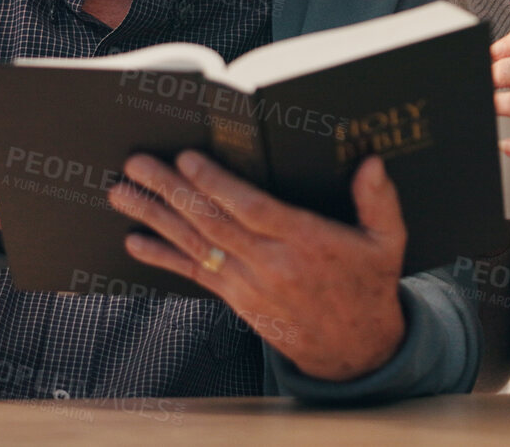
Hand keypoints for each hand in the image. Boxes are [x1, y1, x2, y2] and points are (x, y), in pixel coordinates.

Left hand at [107, 150, 406, 381]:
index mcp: (306, 243)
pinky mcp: (237, 298)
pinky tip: (135, 242)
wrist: (355, 350)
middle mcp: (271, 265)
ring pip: (195, 245)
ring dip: (155, 217)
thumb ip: (379, 201)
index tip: (189, 159)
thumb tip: (372, 163)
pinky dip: (163, 257)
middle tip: (138, 164)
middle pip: (211, 223)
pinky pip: (195, 274)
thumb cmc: (366, 287)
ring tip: (123, 194)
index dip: (217, 184)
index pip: (252, 210)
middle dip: (170, 190)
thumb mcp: (387, 243)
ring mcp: (249, 284)